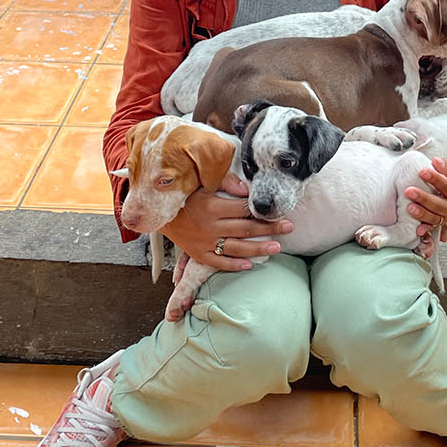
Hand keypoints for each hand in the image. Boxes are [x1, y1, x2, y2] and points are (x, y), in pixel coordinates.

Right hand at [164, 171, 291, 270]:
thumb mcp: (201, 182)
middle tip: (289, 227)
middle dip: (269, 228)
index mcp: (212, 205)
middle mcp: (210, 225)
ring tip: (277, 247)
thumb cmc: (184, 194)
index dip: (261, 211)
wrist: (158, 213)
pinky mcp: (198, 253)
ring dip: (258, 248)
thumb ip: (224, 181)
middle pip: (245, 228)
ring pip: (236, 247)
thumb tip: (246, 188)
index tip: (278, 210)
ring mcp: (204, 242)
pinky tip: (250, 265)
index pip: (243, 209)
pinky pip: (218, 262)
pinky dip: (234, 265)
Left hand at [404, 157, 446, 240]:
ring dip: (422, 214)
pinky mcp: (444, 222)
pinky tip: (417, 230)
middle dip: (423, 198)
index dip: (434, 179)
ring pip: (435, 218)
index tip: (422, 171)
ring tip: (409, 208)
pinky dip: (426, 230)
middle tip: (408, 191)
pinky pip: (434, 227)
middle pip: (439, 204)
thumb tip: (435, 161)